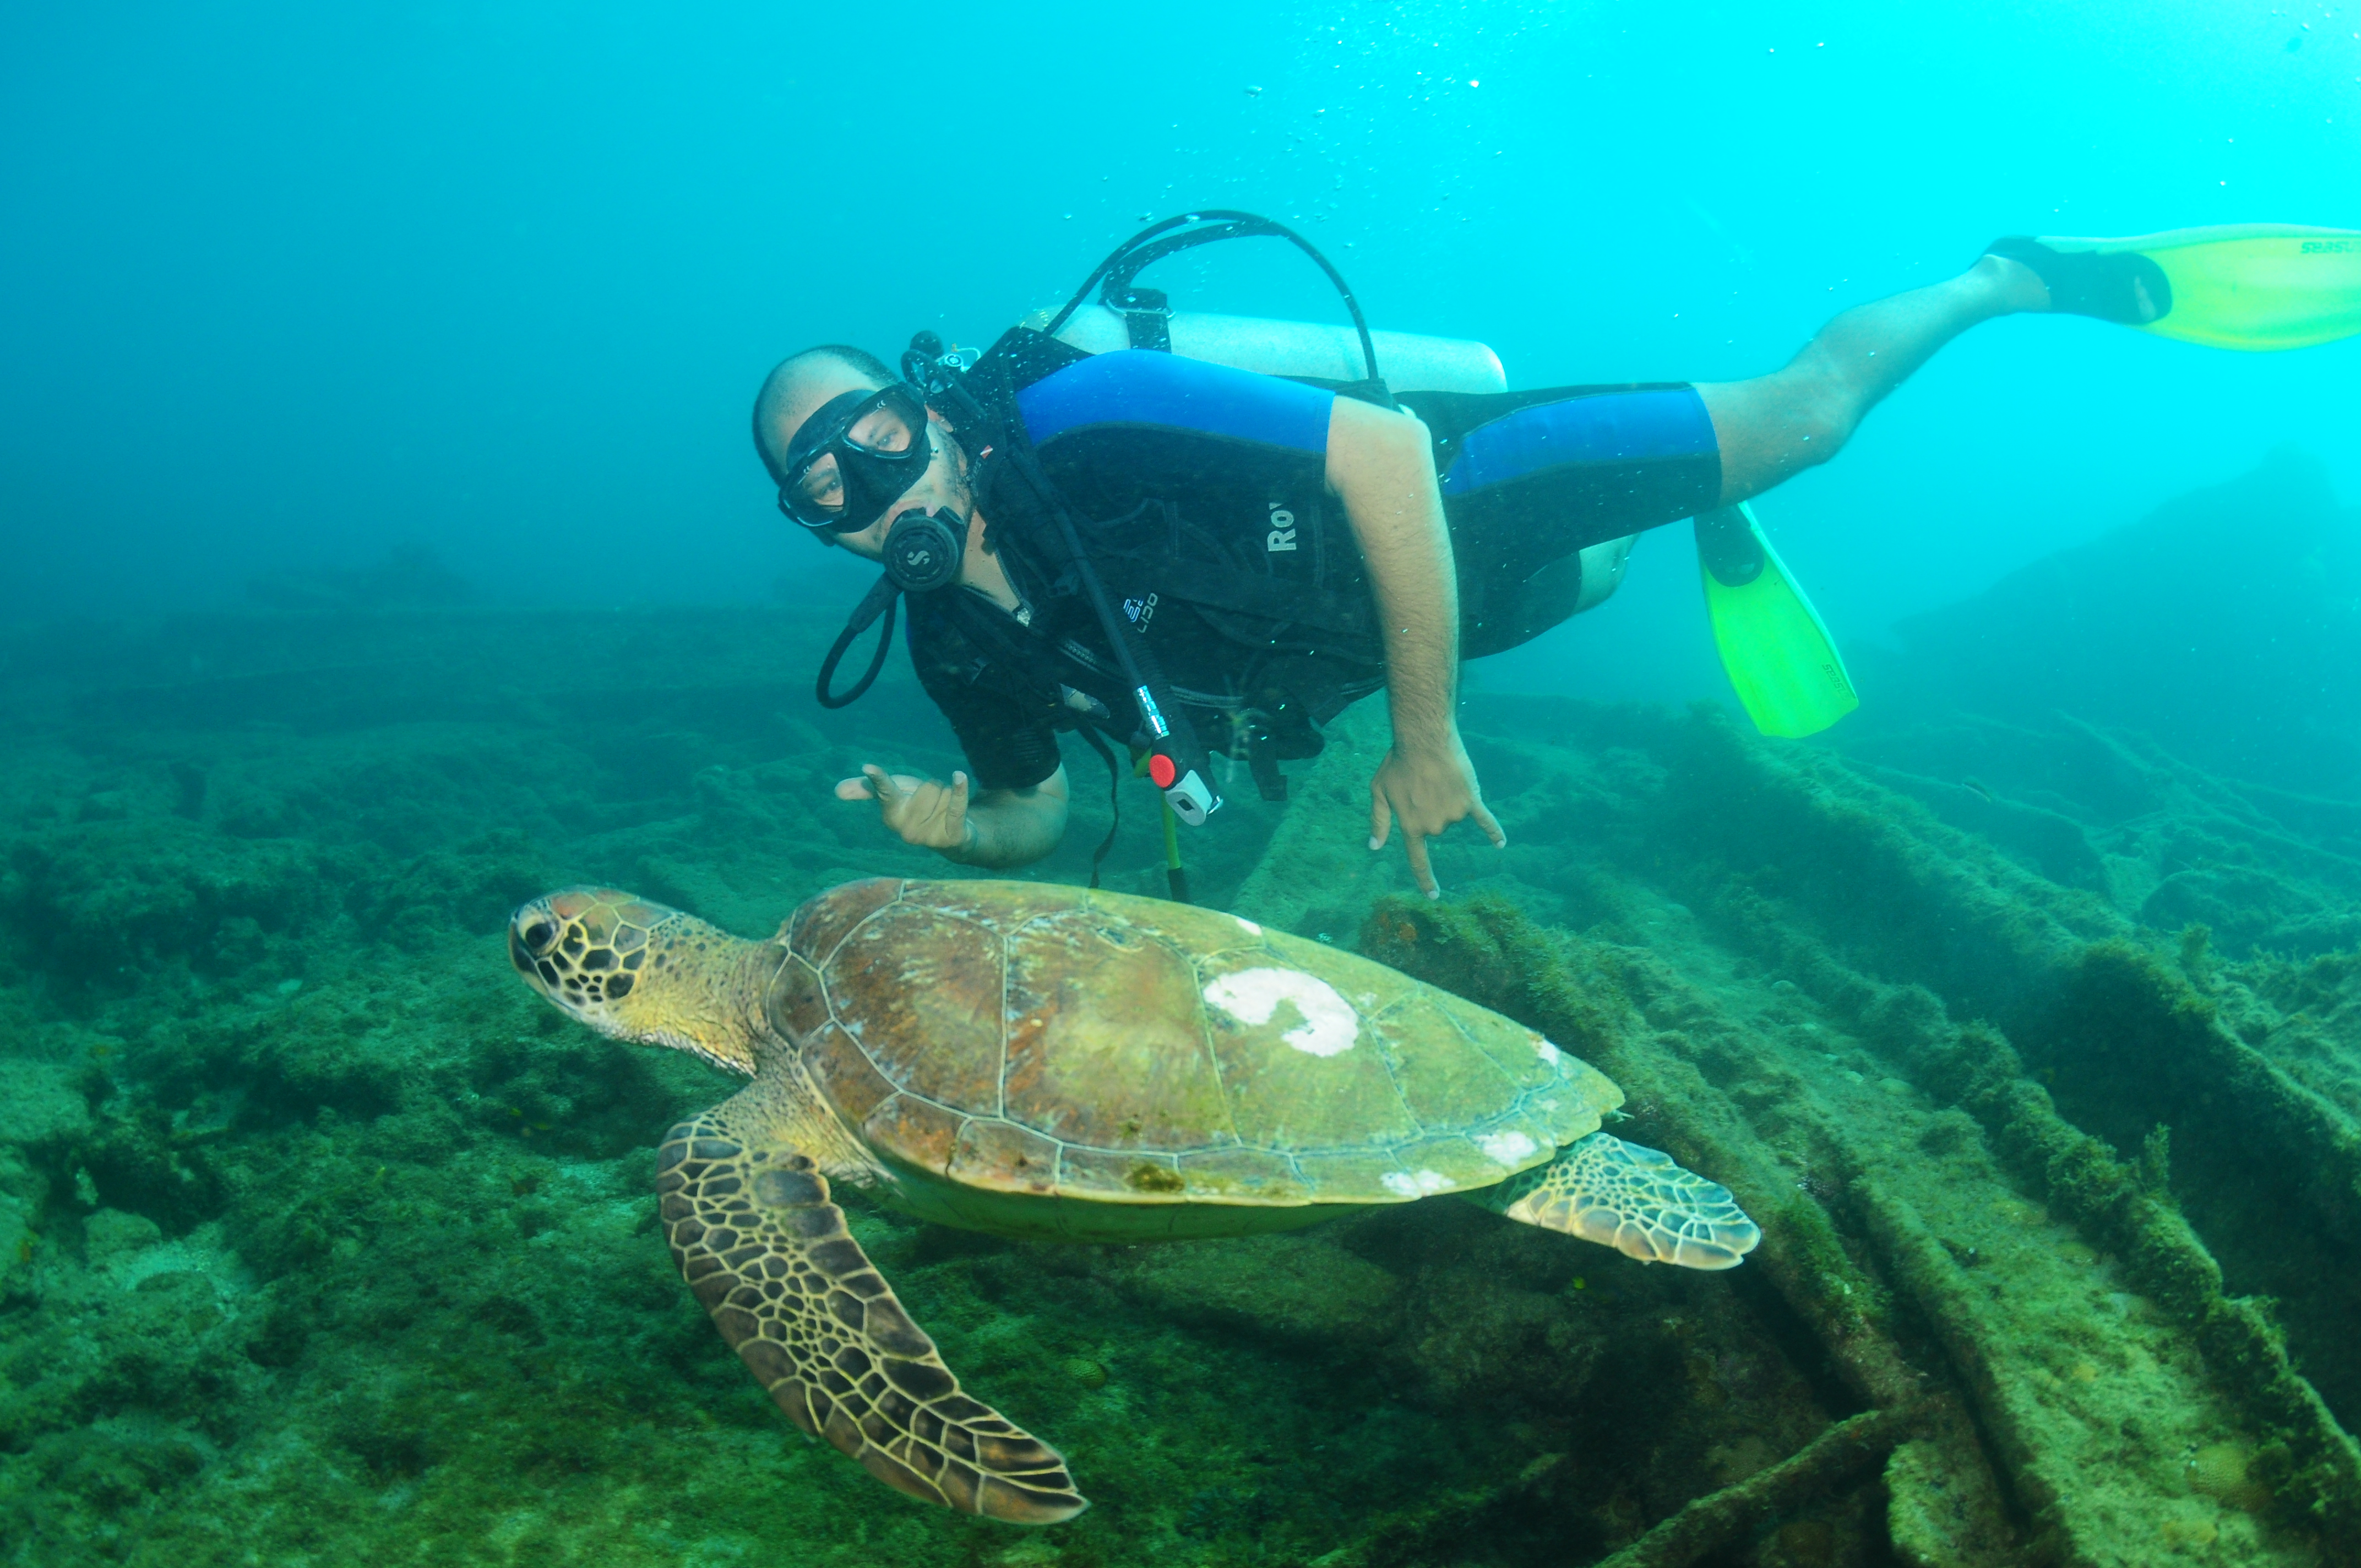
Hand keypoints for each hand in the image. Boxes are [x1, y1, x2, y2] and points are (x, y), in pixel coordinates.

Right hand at [835, 764, 975, 853]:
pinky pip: (956, 806)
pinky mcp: (952, 837)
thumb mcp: (897, 794)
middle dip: (934, 788)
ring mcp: (929, 836)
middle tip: (933, 804)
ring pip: (943, 791)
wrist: (953, 835)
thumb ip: (872, 788)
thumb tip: (836, 790)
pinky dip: (960, 791)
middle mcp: (907, 829)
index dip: (878, 779)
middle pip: (926, 786)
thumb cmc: (920, 810)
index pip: (884, 792)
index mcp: (892, 815)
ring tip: (944, 812)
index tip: (869, 768)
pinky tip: (959, 776)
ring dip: (948, 795)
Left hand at [1368, 736, 1504, 897]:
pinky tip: (1501, 843)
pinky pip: (1485, 820)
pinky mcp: (1471, 801)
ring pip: (1453, 815)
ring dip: (1446, 799)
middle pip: (1435, 827)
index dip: (1426, 880)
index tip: (1434, 896)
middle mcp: (1434, 826)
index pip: (1419, 861)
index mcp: (1411, 827)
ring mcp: (1454, 815)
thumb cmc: (1397, 763)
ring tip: (1436, 776)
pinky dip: (1493, 831)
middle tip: (1421, 782)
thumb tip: (1375, 847)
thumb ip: (1378, 821)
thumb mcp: (1378, 791)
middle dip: (1429, 808)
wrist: (1424, 740)